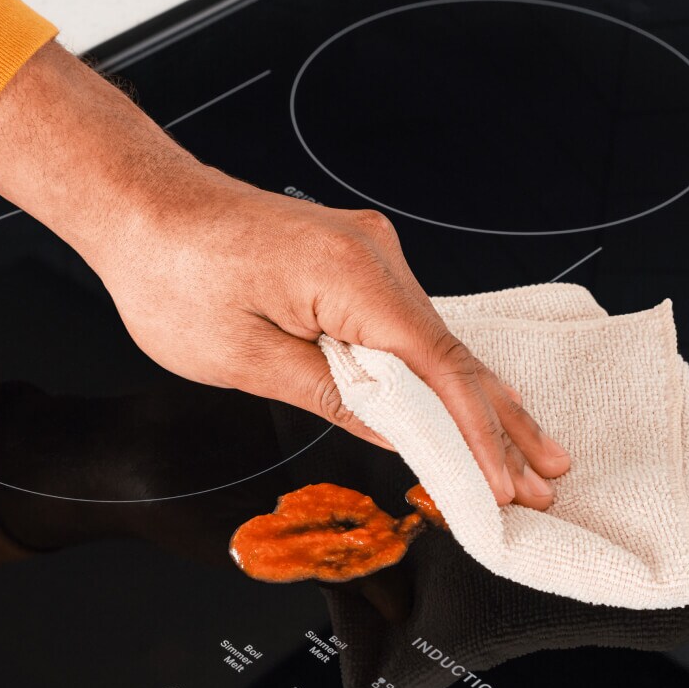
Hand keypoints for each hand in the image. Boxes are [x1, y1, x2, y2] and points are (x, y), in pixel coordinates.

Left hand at [0, 42, 569, 507]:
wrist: (140, 204)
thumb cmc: (172, 274)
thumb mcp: (244, 359)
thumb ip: (331, 395)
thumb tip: (395, 432)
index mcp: (350, 275)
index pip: (437, 368)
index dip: (479, 433)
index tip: (510, 483)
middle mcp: (373, 254)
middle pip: (451, 351)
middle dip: (500, 421)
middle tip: (548, 476)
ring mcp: (366, 252)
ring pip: (433, 338)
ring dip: (473, 399)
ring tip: (523, 454)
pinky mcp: (350, 258)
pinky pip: (405, 323)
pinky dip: (432, 370)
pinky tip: (463, 405)